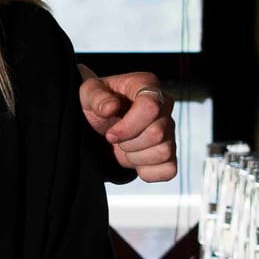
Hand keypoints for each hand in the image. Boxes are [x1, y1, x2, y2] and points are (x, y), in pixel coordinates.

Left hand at [79, 68, 177, 182]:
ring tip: (124, 147)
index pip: (150, 107)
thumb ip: (96, 96)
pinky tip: (134, 160)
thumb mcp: (88, 93)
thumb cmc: (97, 103)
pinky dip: (147, 172)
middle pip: (157, 133)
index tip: (110, 133)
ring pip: (163, 153)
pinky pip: (168, 170)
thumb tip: (111, 107)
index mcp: (147, 86)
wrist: (101, 123)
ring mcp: (170, 130)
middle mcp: (164, 106)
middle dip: (129, 142)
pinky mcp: (171, 152)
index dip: (128, 126)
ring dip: (136, 157)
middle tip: (115, 139)